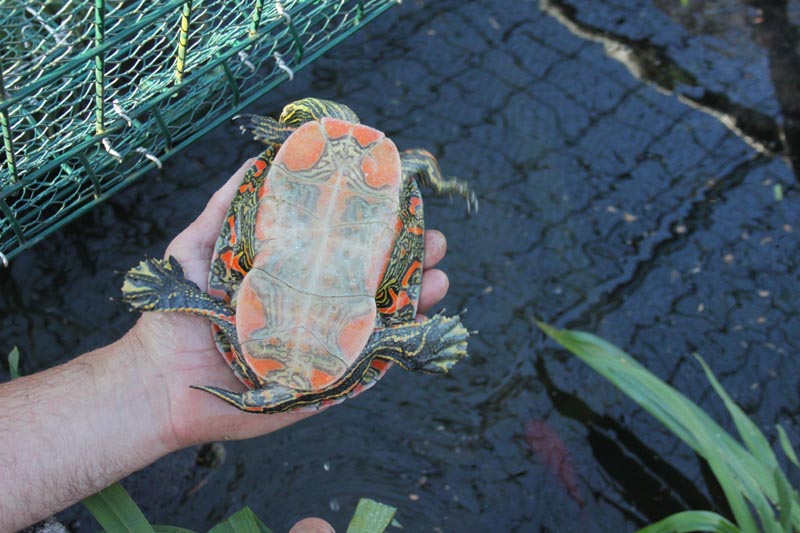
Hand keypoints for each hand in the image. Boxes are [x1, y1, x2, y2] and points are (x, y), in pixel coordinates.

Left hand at [127, 159, 451, 449]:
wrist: (160, 381)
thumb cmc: (178, 313)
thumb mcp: (197, 246)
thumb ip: (225, 206)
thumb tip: (257, 160)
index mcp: (295, 275)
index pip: (347, 247)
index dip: (380, 227)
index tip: (405, 204)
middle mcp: (317, 306)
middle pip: (376, 280)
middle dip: (413, 260)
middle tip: (435, 241)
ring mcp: (326, 344)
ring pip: (384, 320)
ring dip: (419, 299)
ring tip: (440, 279)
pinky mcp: (326, 382)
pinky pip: (370, 365)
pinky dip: (400, 346)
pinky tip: (420, 323)